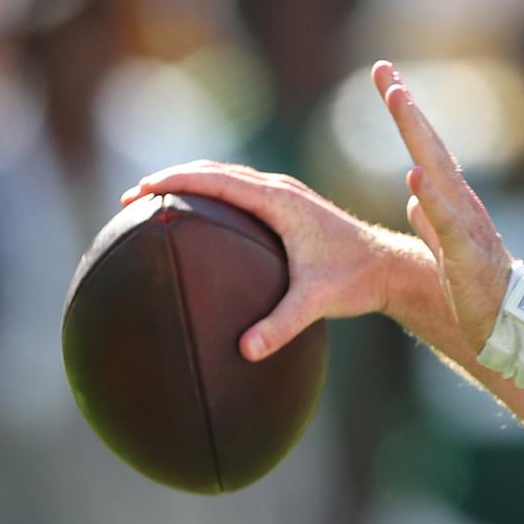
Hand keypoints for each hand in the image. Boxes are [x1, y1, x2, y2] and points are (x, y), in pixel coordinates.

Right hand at [120, 161, 394, 360]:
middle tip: (132, 196)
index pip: (217, 180)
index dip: (176, 180)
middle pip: (216, 172)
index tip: (141, 189)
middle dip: (172, 178)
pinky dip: (212, 192)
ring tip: (154, 200)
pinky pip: (242, 190)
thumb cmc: (356, 280)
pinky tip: (199, 216)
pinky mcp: (291, 206)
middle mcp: (282, 190)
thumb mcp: (317, 302)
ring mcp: (287, 195)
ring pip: (228, 177)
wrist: (391, 267)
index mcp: (281, 202)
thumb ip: (282, 325)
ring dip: (191, 182)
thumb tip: (245, 351)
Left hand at [373, 60, 514, 353]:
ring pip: (439, 171)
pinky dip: (432, 198)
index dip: (405, 112)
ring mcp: (466, 224)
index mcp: (452, 200)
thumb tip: (415, 196)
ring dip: (418, 134)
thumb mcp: (446, 247)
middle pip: (431, 146)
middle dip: (407, 108)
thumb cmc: (477, 286)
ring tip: (398, 101)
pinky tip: (415, 176)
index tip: (385, 77)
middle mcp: (461, 201)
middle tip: (385, 73)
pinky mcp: (467, 252)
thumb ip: (431, 218)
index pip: (424, 147)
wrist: (508, 322)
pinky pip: (447, 221)